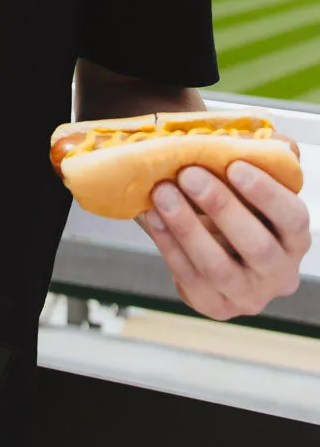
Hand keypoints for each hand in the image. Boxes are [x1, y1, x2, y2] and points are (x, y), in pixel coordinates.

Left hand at [138, 163, 311, 319]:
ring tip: (163, 193)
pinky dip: (168, 245)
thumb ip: (264, 158)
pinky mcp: (215, 306)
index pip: (292, 218)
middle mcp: (279, 273)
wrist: (210, 240)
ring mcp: (248, 295)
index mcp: (295, 239)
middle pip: (256, 246)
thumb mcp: (253, 181)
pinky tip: (152, 216)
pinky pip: (189, 278)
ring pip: (218, 267)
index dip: (266, 193)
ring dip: (187, 227)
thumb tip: (271, 140)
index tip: (235, 165)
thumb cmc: (236, 204)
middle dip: (220, 206)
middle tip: (189, 174)